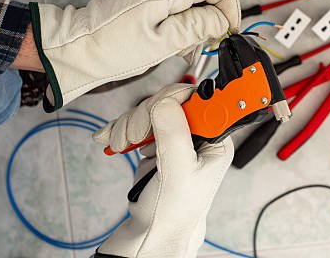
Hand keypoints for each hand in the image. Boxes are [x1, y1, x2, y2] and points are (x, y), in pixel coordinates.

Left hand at [29, 0, 240, 110]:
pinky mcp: (147, 5)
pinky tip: (176, 47)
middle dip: (213, 18)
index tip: (229, 29)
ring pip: (192, 4)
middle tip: (209, 43)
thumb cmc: (110, 48)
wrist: (77, 50)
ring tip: (188, 50)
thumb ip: (195, 27)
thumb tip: (221, 19)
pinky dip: (183, 28)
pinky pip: (176, 11)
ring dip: (198, 26)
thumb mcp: (161, 43)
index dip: (228, 6)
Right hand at [94, 84, 233, 257]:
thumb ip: (174, 134)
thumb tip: (166, 101)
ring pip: (149, 109)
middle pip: (168, 101)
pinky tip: (114, 141)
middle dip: (144, 116)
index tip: (155, 112)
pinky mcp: (155, 141)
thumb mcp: (179, 171)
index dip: (174, 100)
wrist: (154, 230)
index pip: (198, 99)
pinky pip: (137, 121)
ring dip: (129, 124)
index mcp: (215, 138)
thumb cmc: (175, 212)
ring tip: (122, 144)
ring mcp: (174, 136)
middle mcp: (197, 134)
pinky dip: (122, 129)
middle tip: (134, 136)